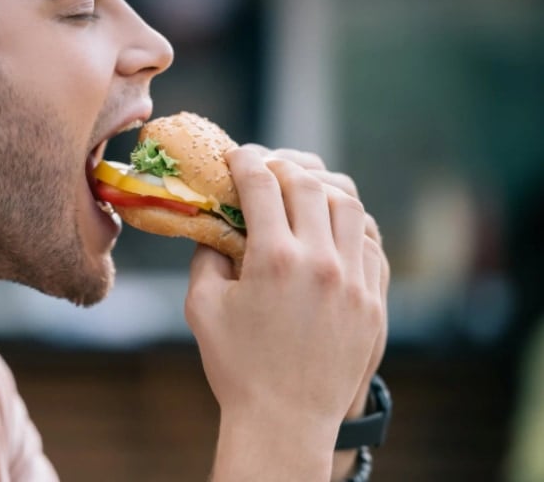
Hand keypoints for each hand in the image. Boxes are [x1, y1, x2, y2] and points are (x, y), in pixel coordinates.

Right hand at [185, 144, 385, 473]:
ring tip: (303, 189)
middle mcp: (321, 262)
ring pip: (349, 205)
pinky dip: (350, 223)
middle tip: (267, 168)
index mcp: (273, 259)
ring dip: (322, 188)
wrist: (286, 421)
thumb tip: (214, 224)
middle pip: (309, 184)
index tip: (237, 156)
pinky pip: (371, 242)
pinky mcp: (374, 301)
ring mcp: (354, 281)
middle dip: (283, 166)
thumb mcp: (202, 306)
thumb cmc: (236, 366)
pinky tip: (331, 226)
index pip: (262, 184)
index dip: (245, 161)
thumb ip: (206, 256)